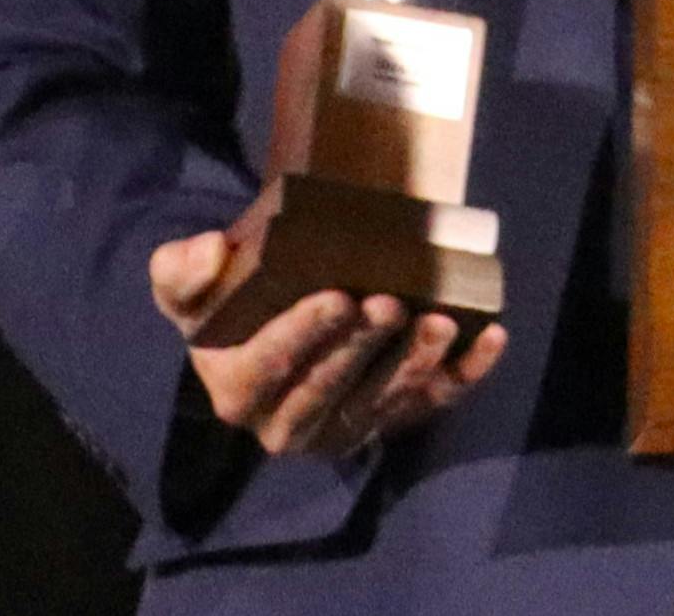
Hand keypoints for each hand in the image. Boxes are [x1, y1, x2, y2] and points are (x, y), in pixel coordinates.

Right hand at [148, 229, 503, 458]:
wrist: (269, 318)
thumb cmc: (231, 300)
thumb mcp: (189, 285)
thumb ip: (182, 270)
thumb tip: (210, 250)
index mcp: (237, 392)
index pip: (267, 369)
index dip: (301, 336)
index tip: (336, 296)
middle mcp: (289, 421)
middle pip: (328, 390)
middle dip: (360, 349)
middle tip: (389, 302)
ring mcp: (345, 424)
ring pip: (382, 402)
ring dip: (414, 365)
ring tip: (440, 323)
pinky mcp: (392, 414)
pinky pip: (432, 402)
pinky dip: (466, 374)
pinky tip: (492, 339)